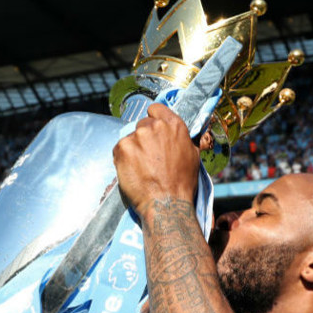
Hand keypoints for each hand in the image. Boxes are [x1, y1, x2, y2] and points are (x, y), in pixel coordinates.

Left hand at [113, 103, 199, 217]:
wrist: (166, 203)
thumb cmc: (181, 183)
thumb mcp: (193, 156)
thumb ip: (182, 139)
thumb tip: (179, 134)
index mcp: (173, 125)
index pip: (155, 109)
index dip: (153, 119)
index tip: (153, 131)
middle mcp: (154, 126)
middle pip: (142, 125)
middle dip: (144, 138)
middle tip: (148, 157)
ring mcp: (136, 136)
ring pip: (130, 138)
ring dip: (133, 149)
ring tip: (141, 168)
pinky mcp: (122, 148)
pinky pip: (119, 149)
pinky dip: (123, 159)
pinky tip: (132, 171)